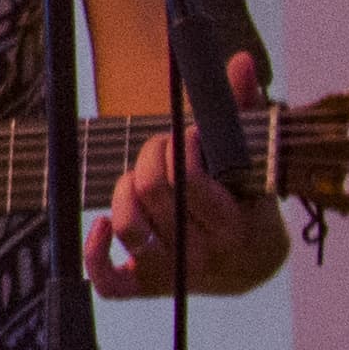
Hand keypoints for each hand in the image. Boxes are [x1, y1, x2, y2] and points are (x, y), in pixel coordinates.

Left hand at [92, 49, 284, 298]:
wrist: (253, 261)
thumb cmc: (248, 198)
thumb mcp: (252, 156)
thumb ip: (243, 108)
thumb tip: (241, 62)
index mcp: (235, 227)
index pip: (191, 180)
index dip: (182, 148)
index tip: (190, 136)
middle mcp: (204, 258)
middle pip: (154, 193)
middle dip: (151, 156)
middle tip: (162, 146)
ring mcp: (173, 276)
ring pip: (129, 226)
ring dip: (123, 189)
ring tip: (138, 175)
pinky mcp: (146, 287)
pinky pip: (108, 283)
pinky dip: (95, 252)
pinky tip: (100, 223)